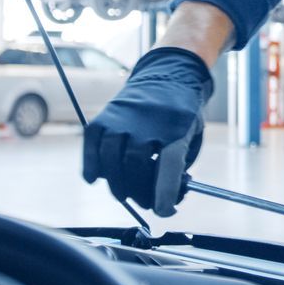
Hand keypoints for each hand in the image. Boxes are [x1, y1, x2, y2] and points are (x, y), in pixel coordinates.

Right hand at [81, 46, 212, 216]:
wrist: (170, 74)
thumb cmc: (183, 114)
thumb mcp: (193, 136)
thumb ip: (179, 167)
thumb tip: (162, 200)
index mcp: (177, 127)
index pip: (168, 165)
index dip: (164, 193)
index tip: (163, 211)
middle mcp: (147, 121)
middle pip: (135, 164)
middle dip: (139, 192)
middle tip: (145, 203)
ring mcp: (124, 116)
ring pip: (111, 157)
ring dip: (116, 183)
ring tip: (125, 194)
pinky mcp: (106, 114)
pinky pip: (92, 143)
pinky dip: (90, 164)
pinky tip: (94, 178)